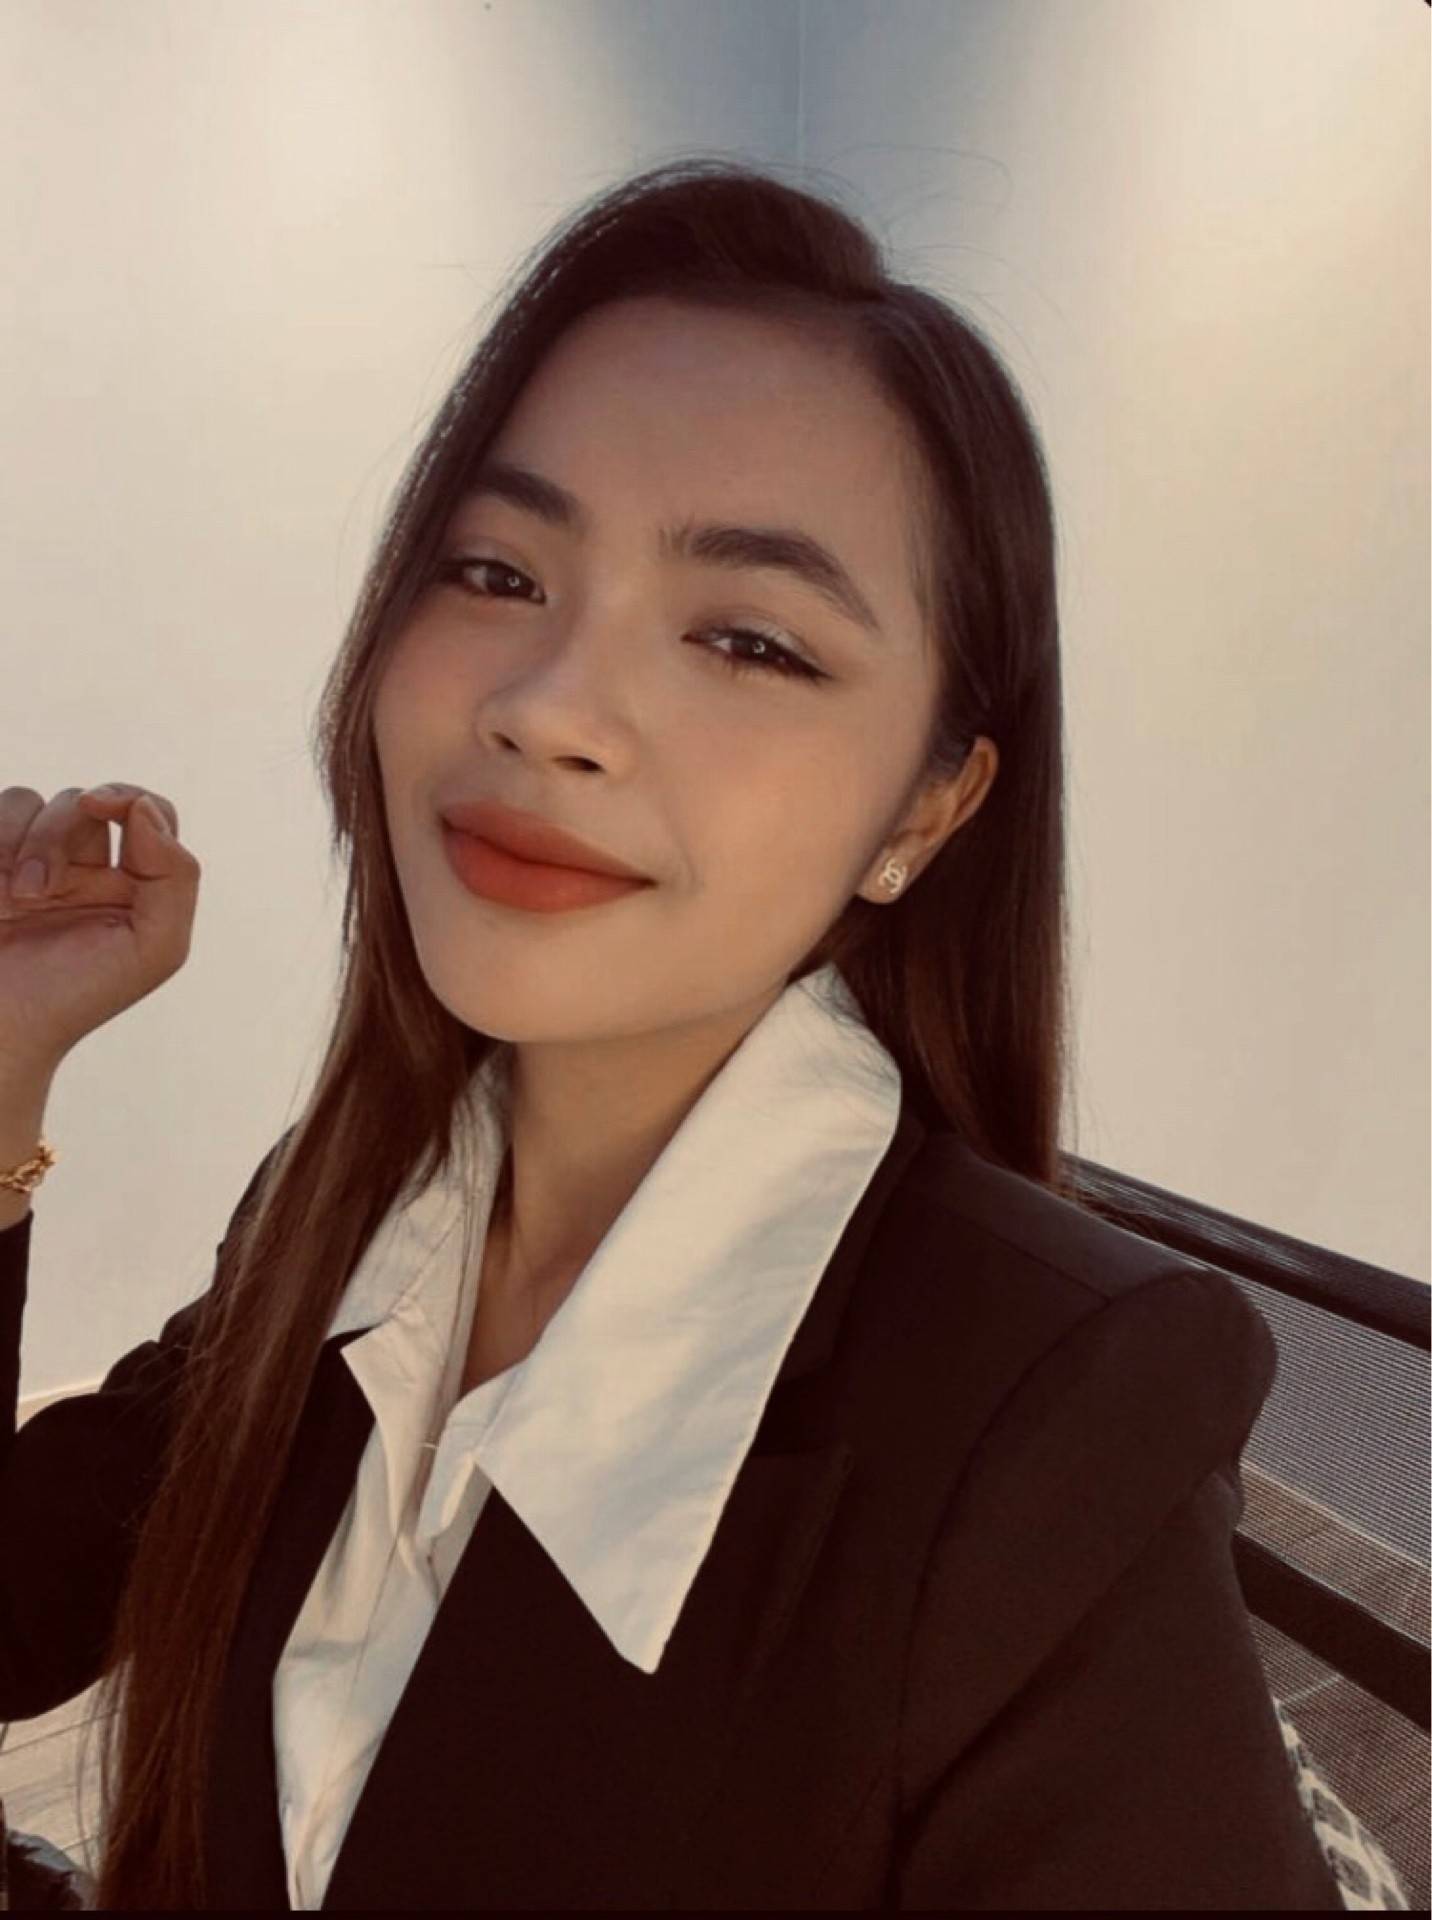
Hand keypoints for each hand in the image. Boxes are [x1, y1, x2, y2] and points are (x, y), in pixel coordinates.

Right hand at [0, 784, 200, 1077]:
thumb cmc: (75, 997)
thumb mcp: (154, 949)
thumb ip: (175, 878)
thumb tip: (145, 809)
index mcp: (132, 884)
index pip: (148, 814)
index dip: (128, 798)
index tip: (99, 806)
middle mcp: (84, 868)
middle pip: (83, 803)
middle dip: (56, 833)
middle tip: (37, 894)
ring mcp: (30, 863)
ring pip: (27, 802)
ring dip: (16, 844)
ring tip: (10, 902)